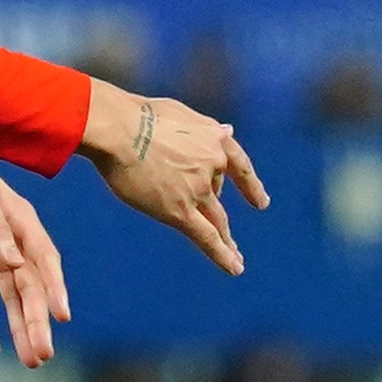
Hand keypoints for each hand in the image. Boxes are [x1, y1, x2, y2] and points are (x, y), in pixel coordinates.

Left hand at [0, 130, 72, 365]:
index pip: (44, 262)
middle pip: (30, 288)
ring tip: (30, 360)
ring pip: (10, 298)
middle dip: (37, 322)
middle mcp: (13, 241)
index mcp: (22, 222)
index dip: (54, 290)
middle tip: (42, 356)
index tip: (60, 318)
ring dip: (20, 327)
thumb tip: (16, 263)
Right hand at [78, 79, 269, 274]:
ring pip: (217, 220)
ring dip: (227, 241)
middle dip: (221, 216)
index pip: (239, 165)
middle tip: (229, 237)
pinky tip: (235, 268)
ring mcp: (198, 189)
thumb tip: (229, 131)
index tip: (261, 202)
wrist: (119, 129)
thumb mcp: (180, 113)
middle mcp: (212, 164)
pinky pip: (206, 237)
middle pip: (217, 194)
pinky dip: (222, 254)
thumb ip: (204, 127)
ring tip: (236, 259)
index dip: (250, 186)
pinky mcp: (180, 211)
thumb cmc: (137, 115)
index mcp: (214, 138)